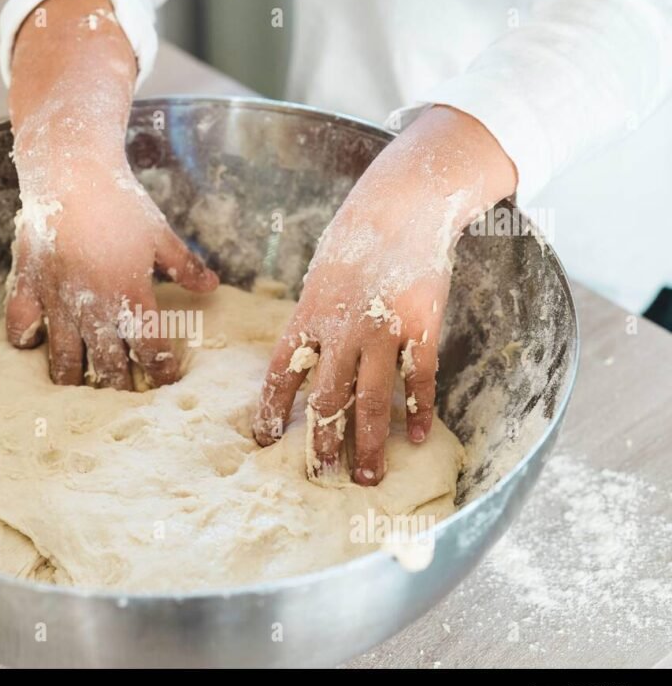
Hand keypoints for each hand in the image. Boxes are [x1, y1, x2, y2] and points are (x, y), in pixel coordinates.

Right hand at [6, 158, 217, 387]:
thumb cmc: (120, 202)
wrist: (70, 173)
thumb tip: (213, 285)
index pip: (151, 351)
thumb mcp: (160, 234)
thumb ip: (184, 265)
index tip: (166, 382)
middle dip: (121, 387)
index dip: (162, 371)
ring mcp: (56, 302)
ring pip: (64, 359)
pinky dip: (26, 341)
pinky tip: (34, 345)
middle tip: (127, 400)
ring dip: (75, 379)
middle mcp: (94, 308)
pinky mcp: (27, 287)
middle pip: (109, 365)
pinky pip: (20, 327)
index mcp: (130, 297)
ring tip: (82, 393)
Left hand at [253, 106, 516, 484]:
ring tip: (368, 478)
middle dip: (321, 441)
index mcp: (309, 315)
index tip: (264, 439)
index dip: (272, 407)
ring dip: (368, 443)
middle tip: (317, 474)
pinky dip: (417, 411)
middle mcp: (341, 329)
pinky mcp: (421, 327)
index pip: (282, 371)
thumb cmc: (355, 241)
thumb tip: (303, 361)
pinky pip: (418, 379)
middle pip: (326, 397)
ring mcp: (383, 331)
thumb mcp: (319, 278)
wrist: (402, 207)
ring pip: (372, 400)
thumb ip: (313, 320)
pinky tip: (415, 438)